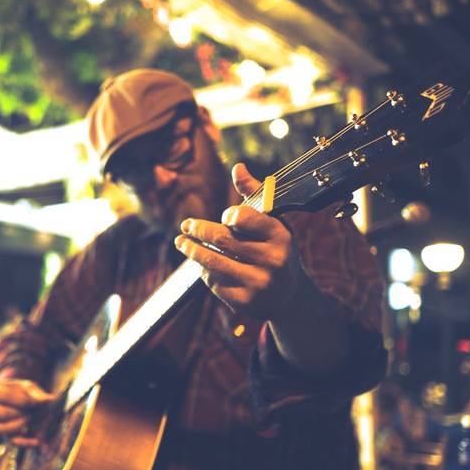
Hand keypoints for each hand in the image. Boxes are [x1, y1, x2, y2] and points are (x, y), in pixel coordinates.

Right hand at [0, 377, 54, 446]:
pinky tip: (37, 441)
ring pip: (1, 429)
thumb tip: (48, 400)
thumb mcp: (27, 387)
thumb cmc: (21, 391)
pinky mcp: (1, 435)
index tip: (32, 402)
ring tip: (31, 419)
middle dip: (19, 414)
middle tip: (32, 412)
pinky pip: (10, 441)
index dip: (17, 399)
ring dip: (20, 425)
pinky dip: (25, 442)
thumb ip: (35, 393)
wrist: (19, 400)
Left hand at [174, 163, 300, 318]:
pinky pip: (214, 282)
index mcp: (281, 236)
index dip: (229, 215)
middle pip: (223, 239)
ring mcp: (259, 283)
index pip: (244, 218)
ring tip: (180, 242)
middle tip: (185, 225)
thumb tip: (237, 167)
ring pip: (213, 261)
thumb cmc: (276, 249)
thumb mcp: (273, 223)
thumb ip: (255, 195)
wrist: (289, 296)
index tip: (222, 216)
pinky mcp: (245, 302)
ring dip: (192, 250)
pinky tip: (200, 264)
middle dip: (199, 230)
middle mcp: (272, 260)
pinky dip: (204, 271)